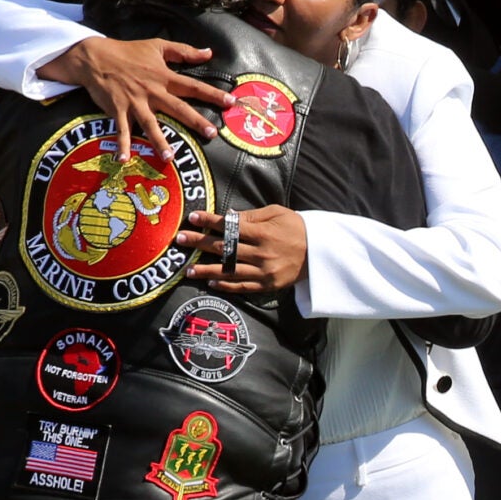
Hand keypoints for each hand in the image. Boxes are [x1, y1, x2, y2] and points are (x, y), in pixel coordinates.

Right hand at [45, 37, 227, 161]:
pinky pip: (121, 130)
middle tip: (211, 134)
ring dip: (158, 141)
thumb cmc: (128, 52)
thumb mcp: (157, 46)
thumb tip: (209, 52)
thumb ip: (184, 51)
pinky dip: (122, 144)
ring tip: (169, 157)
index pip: (193, 86)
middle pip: (178, 107)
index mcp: (164, 77)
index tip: (230, 102)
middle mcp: (152, 91)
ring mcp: (135, 102)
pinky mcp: (118, 109)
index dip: (212, 94)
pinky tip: (123, 160)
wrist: (96, 57)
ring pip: (150, 124)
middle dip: (195, 121)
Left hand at [180, 206, 308, 292]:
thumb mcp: (278, 213)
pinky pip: (242, 286)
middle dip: (199, 243)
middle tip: (179, 240)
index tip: (192, 217)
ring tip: (188, 270)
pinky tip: (211, 283)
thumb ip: (252, 216)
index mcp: (263, 232)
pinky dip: (226, 285)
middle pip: (224, 248)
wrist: (321, 253)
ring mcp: (264, 271)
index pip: (229, 226)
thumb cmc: (298, 228)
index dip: (210, 221)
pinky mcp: (268, 285)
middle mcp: (261, 253)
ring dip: (206, 270)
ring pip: (229, 271)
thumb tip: (227, 216)